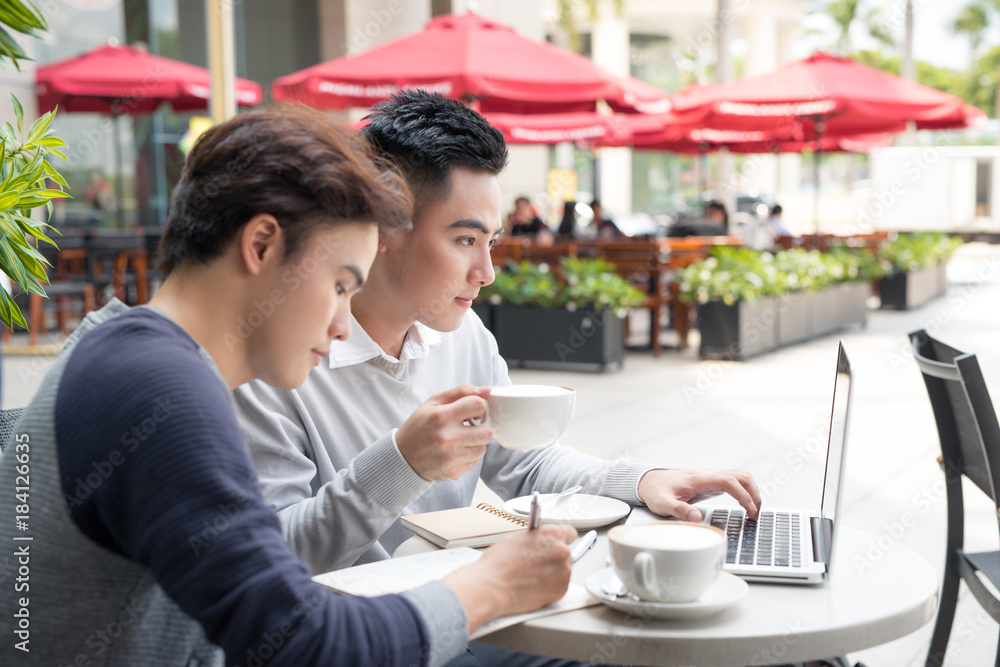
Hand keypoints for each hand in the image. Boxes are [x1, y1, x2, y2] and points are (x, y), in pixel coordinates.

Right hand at [395, 385, 492, 480]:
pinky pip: (475, 461)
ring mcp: (451, 457)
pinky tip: (455, 451)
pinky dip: (468, 456)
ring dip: (475, 443)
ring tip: (460, 440)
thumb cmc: (419, 426)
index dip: (479, 406)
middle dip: (481, 428)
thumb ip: (460, 392)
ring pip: (482, 448)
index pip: (478, 405)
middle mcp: (448, 438)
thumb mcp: (433, 402)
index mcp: (442, 416)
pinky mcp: (454, 471)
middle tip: (469, 427)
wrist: (403, 457)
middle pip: (486, 432)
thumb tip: (487, 390)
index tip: (473, 411)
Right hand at [443, 524, 576, 631]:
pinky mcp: (560, 591)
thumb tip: (538, 544)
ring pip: (564, 570)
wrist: (491, 588)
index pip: (569, 532)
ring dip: (554, 572)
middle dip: (554, 557)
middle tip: (539, 563)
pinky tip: (536, 586)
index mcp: (551, 534)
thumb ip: (534, 540)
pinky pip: (560, 585)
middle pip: (566, 552)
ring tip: (535, 576)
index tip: (556, 543)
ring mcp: (563, 572)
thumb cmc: (498, 565)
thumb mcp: (515, 539)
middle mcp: (561, 552)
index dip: (561, 538)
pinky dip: (551, 586)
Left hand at [637, 469, 760, 521]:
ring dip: (752, 492)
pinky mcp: (713, 483)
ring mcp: (712, 478)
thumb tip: (696, 518)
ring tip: (754, 512)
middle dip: (754, 494)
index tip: (750, 510)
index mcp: (699, 479)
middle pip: (741, 477)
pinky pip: (735, 483)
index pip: (728, 481)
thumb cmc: (657, 492)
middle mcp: (708, 475)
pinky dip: (746, 492)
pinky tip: (746, 506)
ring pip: (741, 478)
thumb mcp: (663, 504)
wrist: (651, 482)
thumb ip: (679, 510)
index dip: (742, 495)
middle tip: (756, 515)